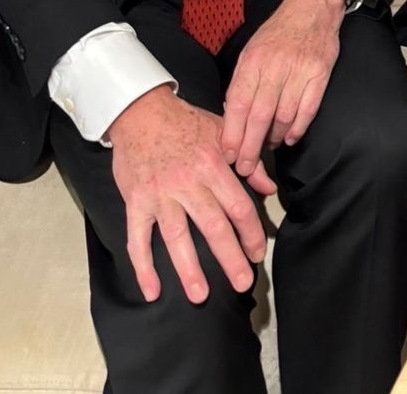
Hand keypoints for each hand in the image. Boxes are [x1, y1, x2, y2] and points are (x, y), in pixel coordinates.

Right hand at [108, 84, 276, 304]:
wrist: (141, 111)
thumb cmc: (185, 121)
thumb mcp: (223, 132)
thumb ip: (249, 162)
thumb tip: (269, 188)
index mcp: (213, 165)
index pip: (238, 206)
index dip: (251, 232)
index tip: (258, 253)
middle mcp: (188, 183)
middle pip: (213, 226)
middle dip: (230, 258)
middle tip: (243, 283)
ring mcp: (160, 195)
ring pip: (177, 237)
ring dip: (189, 269)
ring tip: (201, 295)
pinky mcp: (136, 202)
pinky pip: (138, 239)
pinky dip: (143, 266)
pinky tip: (152, 290)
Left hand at [221, 0, 343, 177]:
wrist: (312, 8)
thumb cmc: (278, 32)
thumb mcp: (252, 49)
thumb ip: (243, 80)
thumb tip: (232, 115)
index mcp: (253, 60)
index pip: (238, 103)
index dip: (232, 133)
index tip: (229, 154)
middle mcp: (275, 66)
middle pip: (259, 116)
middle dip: (250, 147)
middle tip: (245, 167)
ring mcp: (299, 70)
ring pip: (284, 116)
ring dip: (275, 138)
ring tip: (269, 147)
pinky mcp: (319, 74)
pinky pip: (308, 109)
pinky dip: (298, 128)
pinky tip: (290, 137)